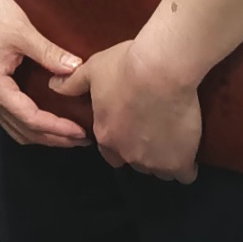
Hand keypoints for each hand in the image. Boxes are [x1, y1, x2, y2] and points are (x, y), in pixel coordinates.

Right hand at [0, 0, 87, 148]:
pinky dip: (30, 121)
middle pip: (23, 130)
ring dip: (41, 134)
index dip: (56, 128)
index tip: (78, 131)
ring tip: (66, 133)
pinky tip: (46, 115)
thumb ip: (49, 53)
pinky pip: (10, 114)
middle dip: (53, 138)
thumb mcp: (22, 32)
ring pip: (15, 126)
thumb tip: (73, 69)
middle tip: (80, 138)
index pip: (29, 118)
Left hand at [52, 37, 200, 181]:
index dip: (121, 143)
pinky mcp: (180, 160)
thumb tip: (53, 86)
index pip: (109, 154)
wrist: (161, 68)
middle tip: (154, 131)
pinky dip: (187, 166)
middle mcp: (128, 154)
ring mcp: (154, 160)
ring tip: (174, 141)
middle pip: (135, 163)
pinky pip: (185, 175)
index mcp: (106, 136)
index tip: (132, 129)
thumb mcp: (93, 70)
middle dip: (143, 152)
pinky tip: (189, 152)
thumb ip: (72, 83)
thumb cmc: (125, 66)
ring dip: (164, 160)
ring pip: (160, 171)